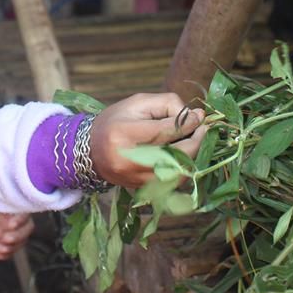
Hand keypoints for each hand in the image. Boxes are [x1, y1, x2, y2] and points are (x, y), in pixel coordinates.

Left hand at [0, 206, 33, 260]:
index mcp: (14, 200)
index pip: (25, 211)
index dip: (21, 219)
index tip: (10, 225)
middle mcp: (15, 213)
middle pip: (27, 228)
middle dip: (18, 236)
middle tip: (4, 239)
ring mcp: (9, 225)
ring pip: (20, 240)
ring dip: (12, 247)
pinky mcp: (1, 234)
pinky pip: (10, 247)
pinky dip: (6, 254)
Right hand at [90, 92, 205, 188]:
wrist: (90, 150)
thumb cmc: (116, 121)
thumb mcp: (138, 103)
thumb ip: (168, 104)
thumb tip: (196, 116)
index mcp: (124, 134)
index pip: (166, 131)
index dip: (188, 123)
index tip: (199, 116)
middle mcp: (129, 160)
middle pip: (175, 154)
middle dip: (196, 140)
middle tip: (203, 128)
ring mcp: (136, 178)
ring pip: (179, 171)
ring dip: (193, 155)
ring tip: (195, 139)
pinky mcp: (142, 189)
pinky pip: (173, 181)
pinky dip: (184, 167)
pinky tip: (185, 154)